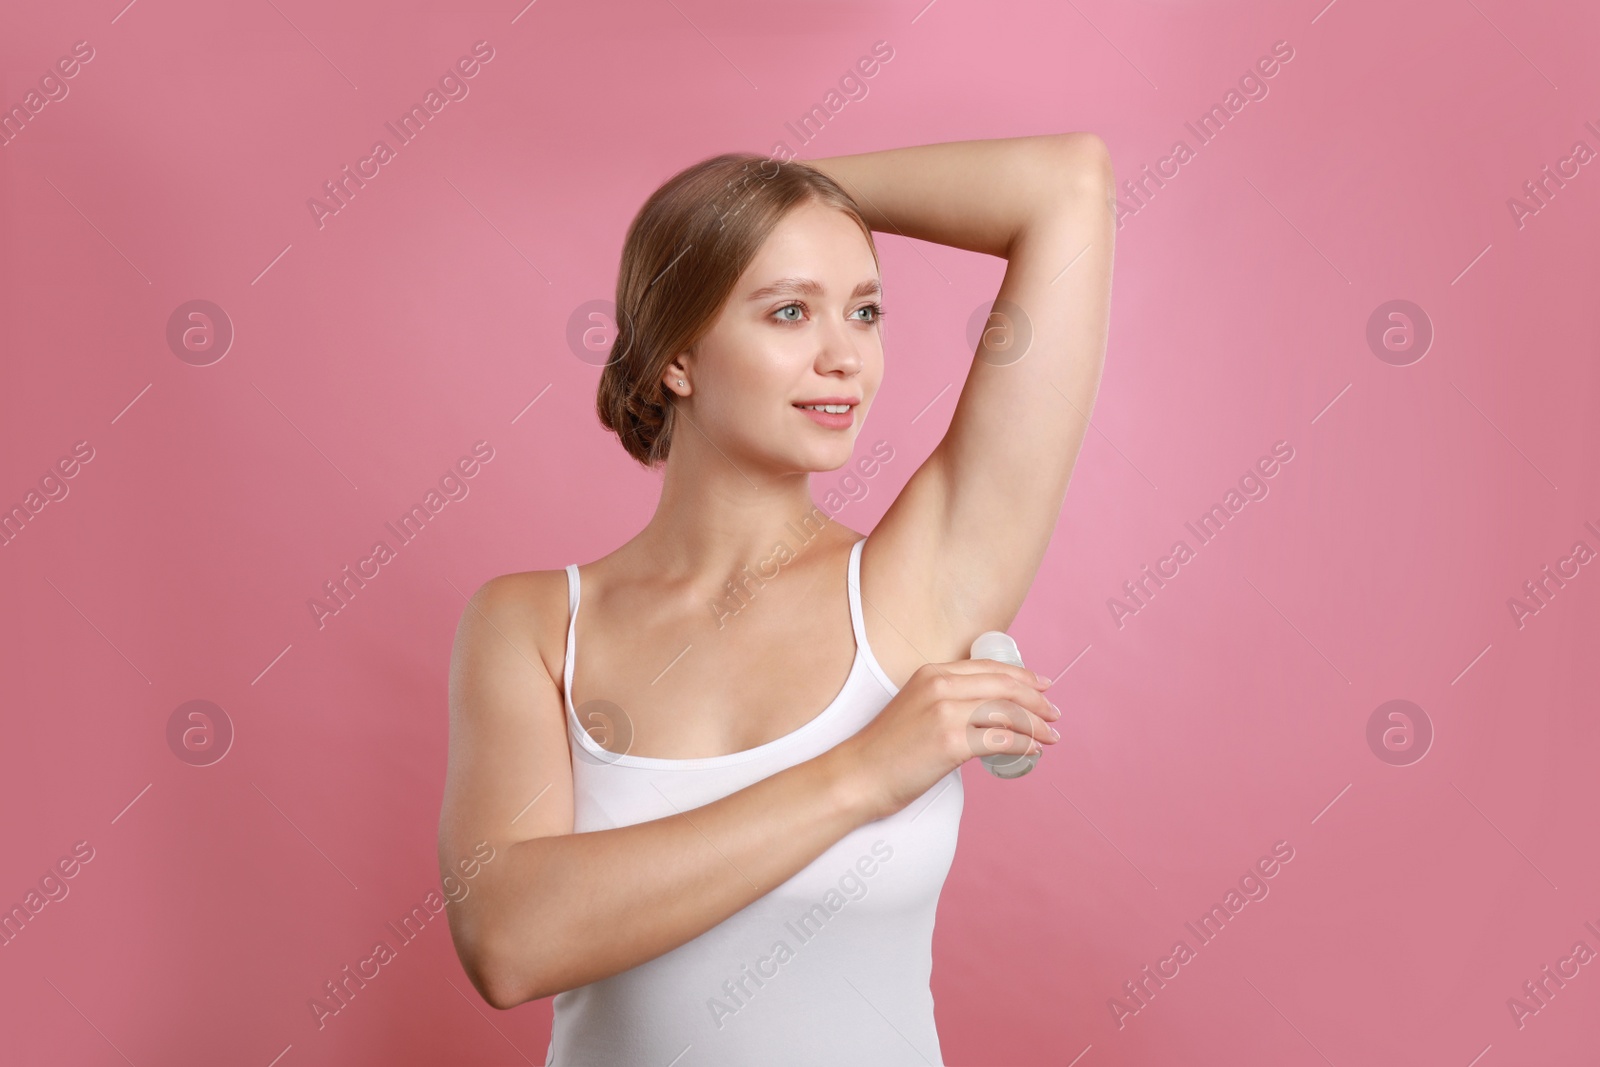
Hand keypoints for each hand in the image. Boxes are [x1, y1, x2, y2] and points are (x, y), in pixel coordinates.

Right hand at [831, 657, 1060, 819]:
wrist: (857, 776)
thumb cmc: (885, 750)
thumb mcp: (914, 708)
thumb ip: (946, 701)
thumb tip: (985, 714)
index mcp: (932, 673)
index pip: (990, 667)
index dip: (1023, 676)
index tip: (1043, 686)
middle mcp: (940, 686)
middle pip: (1005, 686)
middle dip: (1037, 700)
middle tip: (1054, 714)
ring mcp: (946, 714)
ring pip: (1008, 712)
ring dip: (1036, 725)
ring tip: (1051, 736)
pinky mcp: (951, 743)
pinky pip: (1001, 740)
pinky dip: (1024, 745)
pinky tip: (1033, 751)